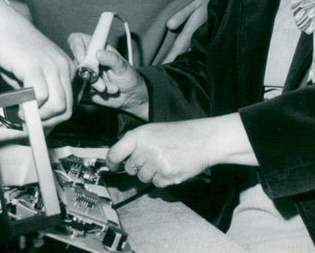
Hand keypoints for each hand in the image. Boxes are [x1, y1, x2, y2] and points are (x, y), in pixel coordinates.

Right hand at [0, 0, 72, 127]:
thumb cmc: (14, 49)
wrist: (0, 24)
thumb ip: (39, 94)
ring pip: (58, 105)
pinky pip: (41, 96)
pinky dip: (29, 108)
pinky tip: (19, 105)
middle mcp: (63, 66)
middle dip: (48, 123)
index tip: (39, 124)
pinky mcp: (34, 65)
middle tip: (30, 123)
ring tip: (23, 115)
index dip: (54, 120)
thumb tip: (39, 121)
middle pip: (67, 108)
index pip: (70, 104)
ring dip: (40, 118)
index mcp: (66, 68)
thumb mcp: (32, 74)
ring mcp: (51, 65)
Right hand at [67, 32, 148, 120]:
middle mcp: (87, 58)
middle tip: (102, 82)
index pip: (77, 40)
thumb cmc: (128, 75)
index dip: (76, 48)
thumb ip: (111, 59)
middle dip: (88, 74)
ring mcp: (84, 73)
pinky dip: (94, 92)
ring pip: (78, 77)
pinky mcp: (83, 86)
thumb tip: (98, 52)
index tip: (83, 59)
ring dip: (94, 85)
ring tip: (111, 87)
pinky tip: (108, 91)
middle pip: (75, 61)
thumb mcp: (123, 66)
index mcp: (96, 47)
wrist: (130, 95)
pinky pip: (81, 89)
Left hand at [106, 114, 257, 187]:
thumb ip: (135, 143)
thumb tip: (116, 159)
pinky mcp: (167, 175)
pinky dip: (163, 179)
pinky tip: (172, 167)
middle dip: (138, 166)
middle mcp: (146, 149)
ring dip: (151, 174)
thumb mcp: (153, 131)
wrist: (203, 139)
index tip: (112, 166)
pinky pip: (156, 184)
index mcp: (140, 135)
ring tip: (165, 160)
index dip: (111, 163)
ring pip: (143, 178)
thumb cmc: (179, 134)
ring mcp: (156, 163)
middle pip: (129, 169)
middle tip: (153, 157)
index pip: (115, 153)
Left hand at [163, 0, 216, 61]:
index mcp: (195, 27)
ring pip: (191, 48)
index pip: (180, 45)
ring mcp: (205, 34)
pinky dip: (189, 50)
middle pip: (185, 50)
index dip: (171, 56)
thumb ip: (183, 13)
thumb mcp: (197, 1)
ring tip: (172, 67)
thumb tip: (169, 26)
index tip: (162, 67)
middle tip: (163, 73)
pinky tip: (186, 56)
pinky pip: (197, 44)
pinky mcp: (208, 31)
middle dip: (175, 61)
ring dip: (182, 57)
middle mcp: (200, 33)